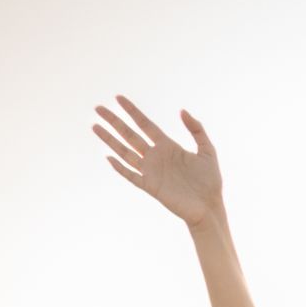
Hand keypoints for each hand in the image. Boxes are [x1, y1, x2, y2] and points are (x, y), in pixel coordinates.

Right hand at [93, 97, 222, 225]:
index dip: (132, 111)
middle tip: (98, 108)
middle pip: (130, 135)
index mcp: (168, 146)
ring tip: (95, 127)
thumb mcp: (207, 150)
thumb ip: (196, 128)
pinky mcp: (151, 187)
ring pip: (125, 152)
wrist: (209, 207)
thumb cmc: (210, 182)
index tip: (118, 98)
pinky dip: (120, 167)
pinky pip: (131, 176)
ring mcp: (152, 172)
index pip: (145, 124)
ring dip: (110, 140)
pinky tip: (109, 157)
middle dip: (114, 121)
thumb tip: (181, 111)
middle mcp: (156, 157)